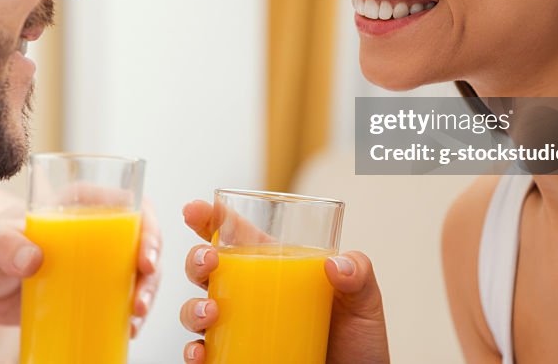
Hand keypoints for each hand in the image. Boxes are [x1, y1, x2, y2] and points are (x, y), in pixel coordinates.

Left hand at [0, 198, 161, 335]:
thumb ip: (5, 245)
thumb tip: (33, 258)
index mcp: (79, 203)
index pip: (129, 205)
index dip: (148, 228)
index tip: (145, 259)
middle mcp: (94, 229)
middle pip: (141, 242)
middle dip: (152, 272)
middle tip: (139, 301)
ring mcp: (94, 262)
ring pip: (137, 272)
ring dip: (146, 295)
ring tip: (134, 321)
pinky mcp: (88, 290)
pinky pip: (120, 298)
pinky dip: (130, 314)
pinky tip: (129, 330)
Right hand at [178, 200, 389, 362]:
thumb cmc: (356, 340)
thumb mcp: (364, 300)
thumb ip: (359, 274)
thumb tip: (335, 265)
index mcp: (274, 266)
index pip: (236, 233)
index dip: (209, 217)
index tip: (194, 209)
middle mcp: (249, 294)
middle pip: (207, 267)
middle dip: (196, 258)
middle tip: (209, 261)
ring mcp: (238, 327)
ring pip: (196, 309)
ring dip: (193, 308)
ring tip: (210, 313)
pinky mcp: (234, 358)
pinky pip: (203, 353)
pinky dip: (194, 352)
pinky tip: (202, 352)